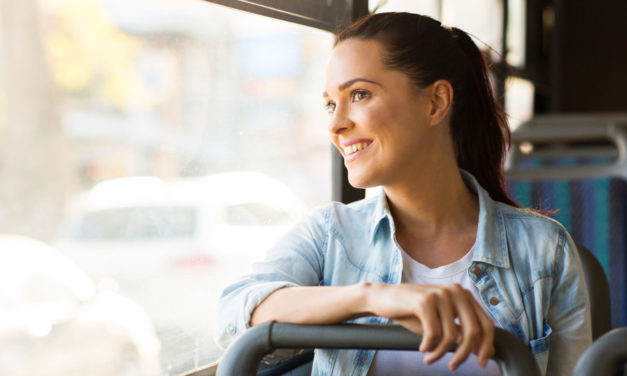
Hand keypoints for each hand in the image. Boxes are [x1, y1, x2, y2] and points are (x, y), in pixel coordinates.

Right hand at [366, 283, 494, 369]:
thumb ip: (462, 332)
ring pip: (452, 336)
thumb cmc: (413, 311)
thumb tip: (487, 351)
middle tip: (453, 366)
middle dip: (464, 354)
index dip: (486, 345)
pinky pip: (434, 334)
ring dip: (440, 353)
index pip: (486, 323)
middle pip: (473, 331)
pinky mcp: (425, 301)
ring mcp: (440, 294)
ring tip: (430, 358)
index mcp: (463, 295)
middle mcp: (455, 291)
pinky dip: (429, 346)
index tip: (480, 362)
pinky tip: (422, 348)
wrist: (384, 299)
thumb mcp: (442, 323)